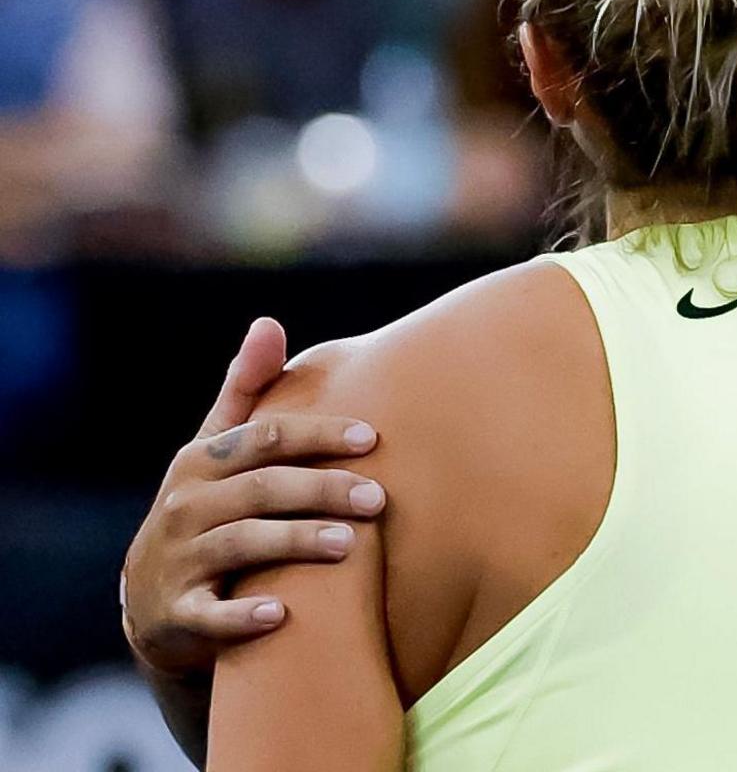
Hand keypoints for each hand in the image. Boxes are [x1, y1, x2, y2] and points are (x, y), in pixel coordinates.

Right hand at [120, 318, 385, 676]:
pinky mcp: (175, 615)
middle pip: (259, 488)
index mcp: (201, 462)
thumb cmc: (206, 510)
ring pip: (240, 543)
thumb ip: (246, 390)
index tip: (371, 438)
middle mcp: (184, 506)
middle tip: (379, 497)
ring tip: (349, 544)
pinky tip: (281, 613)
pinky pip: (208, 615)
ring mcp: (177, 560)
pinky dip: (241, 615)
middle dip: (321, 488)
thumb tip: (268, 322)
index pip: (262, 438)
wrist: (155, 603)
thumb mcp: (215, 451)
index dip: (316, 434)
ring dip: (294, 541)